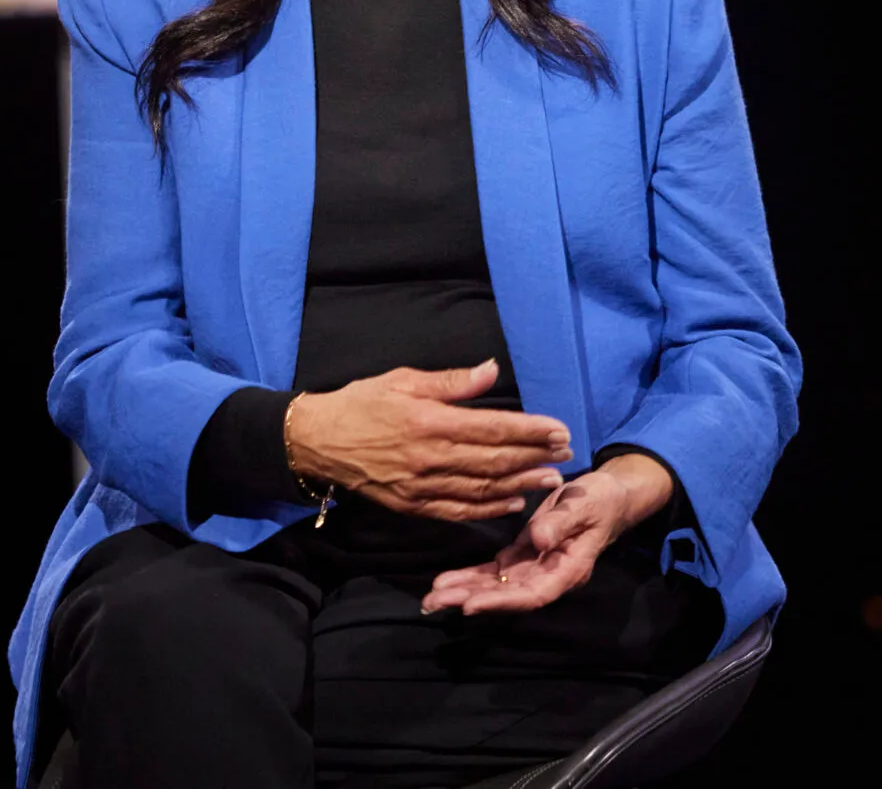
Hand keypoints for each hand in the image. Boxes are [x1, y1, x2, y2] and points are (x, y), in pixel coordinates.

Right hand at [284, 359, 573, 521]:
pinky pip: (457, 511)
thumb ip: (451, 381)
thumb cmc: (361, 402)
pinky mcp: (411, 505)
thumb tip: (492, 370)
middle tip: (566, 454)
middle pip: (495, 461)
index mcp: (431, 422)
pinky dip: (488, 510)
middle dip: (535, 457)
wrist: (315, 441)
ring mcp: (421, 486)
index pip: (494, 428)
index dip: (531, 431)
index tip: (559, 430)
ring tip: (550, 480)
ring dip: (520, 485)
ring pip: (481, 489)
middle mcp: (430, 458)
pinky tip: (512, 504)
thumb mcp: (404, 379)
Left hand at [420, 452, 675, 615]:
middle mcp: (548, 575)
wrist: (606, 495)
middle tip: (434, 603)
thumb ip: (562, 522)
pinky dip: (471, 575)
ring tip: (431, 597)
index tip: (471, 605)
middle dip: (471, 599)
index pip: (534, 594)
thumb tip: (539, 540)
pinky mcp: (523, 556)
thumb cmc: (600, 499)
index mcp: (568, 569)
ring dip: (464, 591)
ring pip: (496, 585)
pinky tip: (446, 580)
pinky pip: (494, 570)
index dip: (502, 602)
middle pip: (508, 596)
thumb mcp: (586, 504)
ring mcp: (534, 568)